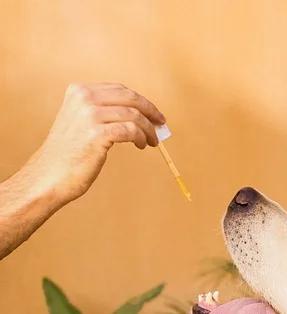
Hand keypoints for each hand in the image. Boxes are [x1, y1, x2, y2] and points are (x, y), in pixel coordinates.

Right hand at [27, 82, 164, 204]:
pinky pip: (131, 131)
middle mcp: (84, 98)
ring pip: (133, 115)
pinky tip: (142, 145)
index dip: (140, 100)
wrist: (50, 176)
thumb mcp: (80, 123)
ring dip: (147, 129)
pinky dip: (141, 137)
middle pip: (129, 98)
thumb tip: (138, 115)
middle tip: (161, 124)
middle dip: (149, 111)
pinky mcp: (97, 133)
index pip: (119, 89)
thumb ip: (102, 113)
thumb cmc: (68, 155)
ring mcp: (90, 114)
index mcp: (79, 91)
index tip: (153, 113)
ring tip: (151, 141)